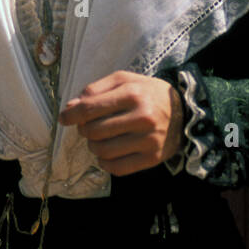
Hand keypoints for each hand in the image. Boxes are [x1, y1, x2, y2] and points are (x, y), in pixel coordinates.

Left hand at [59, 70, 183, 176]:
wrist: (184, 112)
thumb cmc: (148, 93)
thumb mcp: (125, 80)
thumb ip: (97, 89)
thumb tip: (71, 108)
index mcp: (133, 93)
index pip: (91, 108)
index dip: (71, 115)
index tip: (64, 117)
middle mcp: (142, 117)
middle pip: (94, 131)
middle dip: (84, 130)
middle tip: (88, 127)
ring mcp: (148, 140)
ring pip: (103, 151)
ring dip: (93, 147)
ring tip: (99, 139)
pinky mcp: (152, 158)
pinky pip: (117, 168)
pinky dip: (105, 163)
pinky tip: (107, 154)